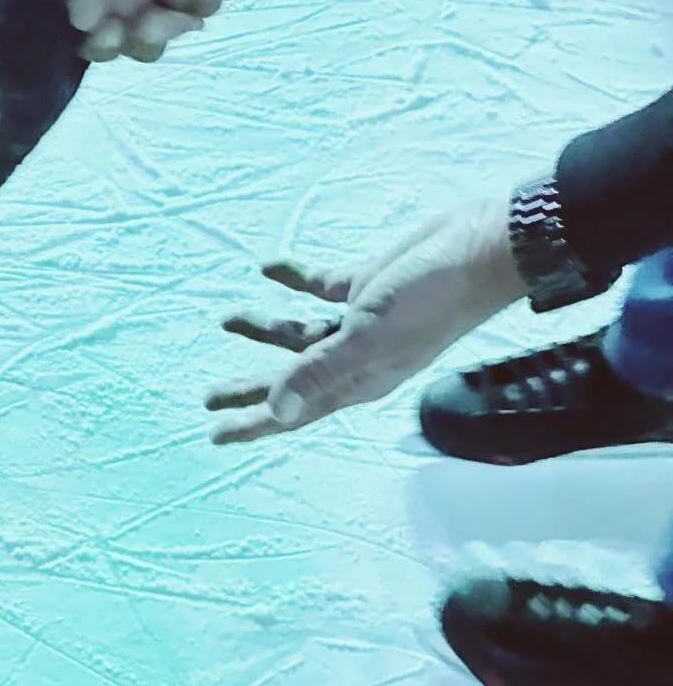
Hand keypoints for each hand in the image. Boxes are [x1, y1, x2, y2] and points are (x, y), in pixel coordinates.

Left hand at [205, 198, 525, 443]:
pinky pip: (320, 287)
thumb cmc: (429, 300)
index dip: (252, 425)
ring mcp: (360, 322)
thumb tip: (275, 410)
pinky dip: (292, 279)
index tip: (214, 435)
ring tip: (226, 318)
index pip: (292, 412)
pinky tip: (268, 268)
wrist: (480, 250)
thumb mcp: (367, 339)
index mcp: (356, 380)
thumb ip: (318, 373)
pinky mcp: (366, 286)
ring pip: (300, 333)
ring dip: (264, 326)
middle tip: (206, 396)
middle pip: (289, 378)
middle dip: (248, 387)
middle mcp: (355, 358)